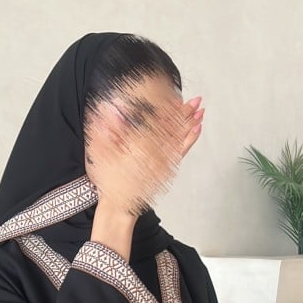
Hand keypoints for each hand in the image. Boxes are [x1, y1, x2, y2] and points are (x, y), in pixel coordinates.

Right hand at [89, 93, 205, 217]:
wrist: (119, 205)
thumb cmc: (109, 181)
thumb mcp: (100, 153)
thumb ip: (107, 130)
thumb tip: (113, 110)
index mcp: (139, 144)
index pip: (157, 122)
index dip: (168, 109)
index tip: (176, 98)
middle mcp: (154, 152)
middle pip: (172, 128)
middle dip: (185, 114)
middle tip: (196, 101)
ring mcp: (162, 161)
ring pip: (180, 138)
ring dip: (191, 124)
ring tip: (201, 112)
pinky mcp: (165, 170)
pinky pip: (181, 152)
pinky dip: (190, 140)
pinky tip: (197, 131)